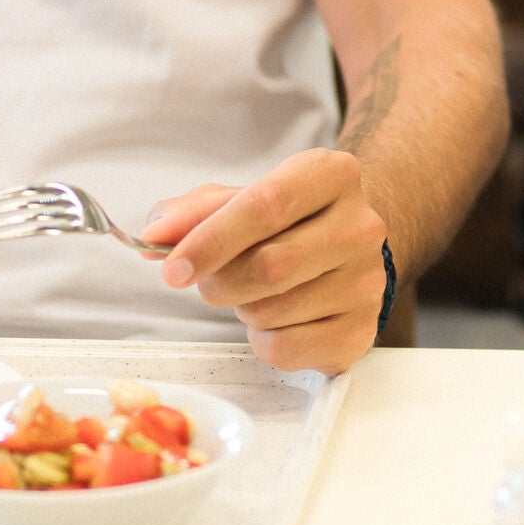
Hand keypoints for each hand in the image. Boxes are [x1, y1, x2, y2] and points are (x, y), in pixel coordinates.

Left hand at [141, 147, 390, 372]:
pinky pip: (288, 349)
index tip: (171, 268)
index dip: (210, 240)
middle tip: (211, 280)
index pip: (266, 206)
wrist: (347, 245)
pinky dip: (263, 341)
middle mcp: (361, 225)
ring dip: (243, 309)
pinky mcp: (364, 329)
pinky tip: (278, 319)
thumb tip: (155, 237)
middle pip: (269, 265)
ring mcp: (368, 280)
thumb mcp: (241, 199)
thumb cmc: (287, 221)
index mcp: (331, 175)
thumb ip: (194, 213)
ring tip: (255, 293)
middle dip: (220, 281)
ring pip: (274, 312)